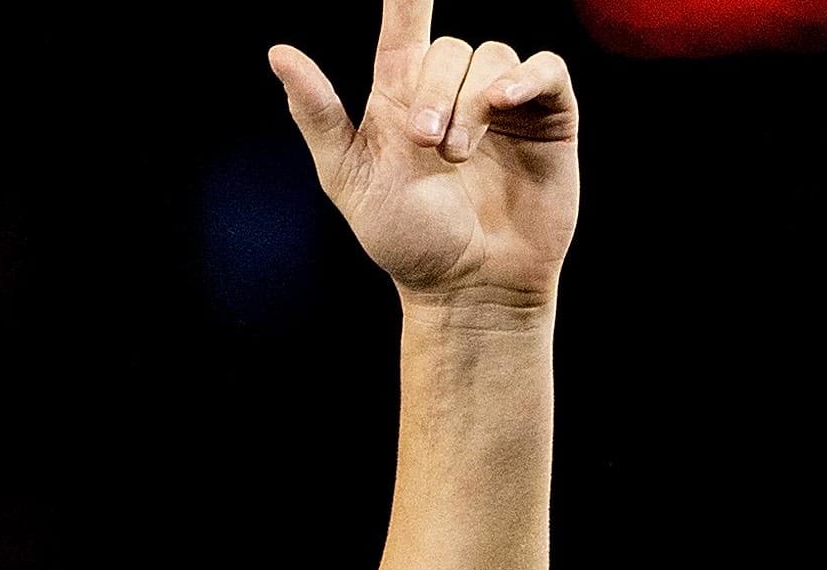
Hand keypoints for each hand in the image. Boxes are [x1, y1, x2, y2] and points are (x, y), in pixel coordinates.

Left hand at [269, 0, 578, 311]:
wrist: (467, 286)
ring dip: (472, 103)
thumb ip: (317, 114)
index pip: (404, 26)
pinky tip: (505, 101)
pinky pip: (546, 68)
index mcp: (401, 98)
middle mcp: (452, 92)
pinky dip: (527, 76)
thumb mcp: (347, 178)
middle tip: (427, 144)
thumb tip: (277, 52)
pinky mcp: (548, 118)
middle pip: (448, 49)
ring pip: (491, 57)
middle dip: (435, 92)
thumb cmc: (405, 240)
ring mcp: (503, 103)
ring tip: (458, 156)